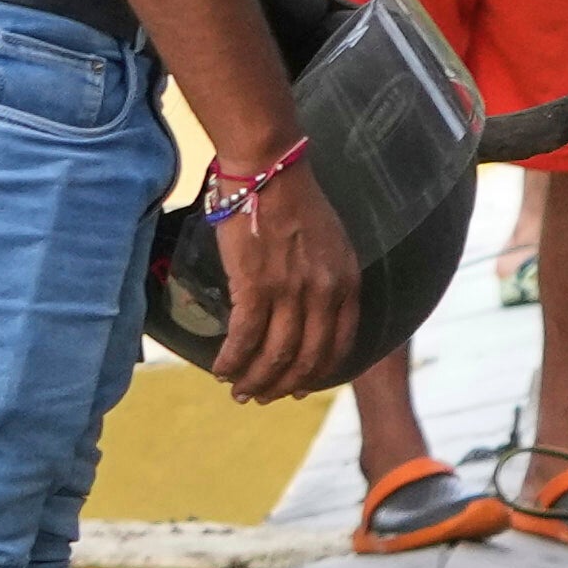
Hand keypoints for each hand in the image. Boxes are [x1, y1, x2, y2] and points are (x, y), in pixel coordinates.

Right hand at [208, 158, 366, 399]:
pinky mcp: (256, 285)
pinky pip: (245, 337)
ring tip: (239, 391)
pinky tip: (221, 367)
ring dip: (255, 380)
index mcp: (347, 284)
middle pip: (307, 359)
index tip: (300, 387)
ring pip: (276, 355)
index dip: (318, 374)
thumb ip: (327, 279)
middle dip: (284, 386)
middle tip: (263, 397)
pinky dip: (232, 359)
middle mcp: (324, 294)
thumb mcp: (331, 244)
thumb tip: (310, 310)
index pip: (339, 346)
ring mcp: (292, 291)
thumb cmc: (293, 200)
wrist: (268, 169)